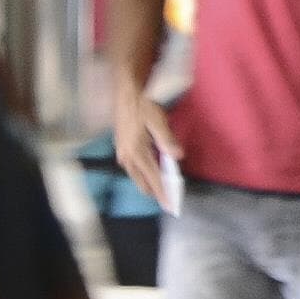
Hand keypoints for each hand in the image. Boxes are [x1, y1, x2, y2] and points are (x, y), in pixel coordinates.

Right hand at [109, 83, 171, 201]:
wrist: (126, 93)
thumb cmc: (143, 105)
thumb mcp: (157, 119)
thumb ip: (167, 139)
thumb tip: (178, 156)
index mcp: (137, 151)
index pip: (153, 177)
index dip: (162, 192)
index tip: (169, 205)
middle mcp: (127, 156)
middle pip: (143, 181)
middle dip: (155, 192)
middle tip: (168, 201)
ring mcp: (122, 153)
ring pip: (136, 176)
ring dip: (148, 184)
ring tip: (160, 191)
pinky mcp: (121, 148)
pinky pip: (133, 169)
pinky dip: (142, 175)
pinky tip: (149, 174)